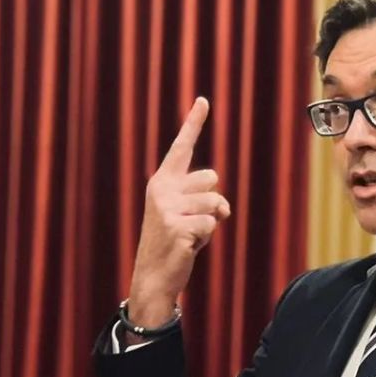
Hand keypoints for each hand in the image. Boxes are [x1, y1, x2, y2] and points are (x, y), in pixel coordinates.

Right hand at [126, 97, 231, 327]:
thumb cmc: (174, 243)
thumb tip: (222, 206)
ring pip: (216, 202)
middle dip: (212, 201)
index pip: (181, 148)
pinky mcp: (177, 227)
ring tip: (191, 235)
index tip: (204, 100)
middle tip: (192, 222)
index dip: (193, 123)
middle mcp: (161, 190)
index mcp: (161, 182)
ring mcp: (167, 208)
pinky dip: (207, 238)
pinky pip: (212, 224)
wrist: (153, 276)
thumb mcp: (186, 215)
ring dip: (212, 222)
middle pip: (212, 178)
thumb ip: (203, 200)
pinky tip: (189, 246)